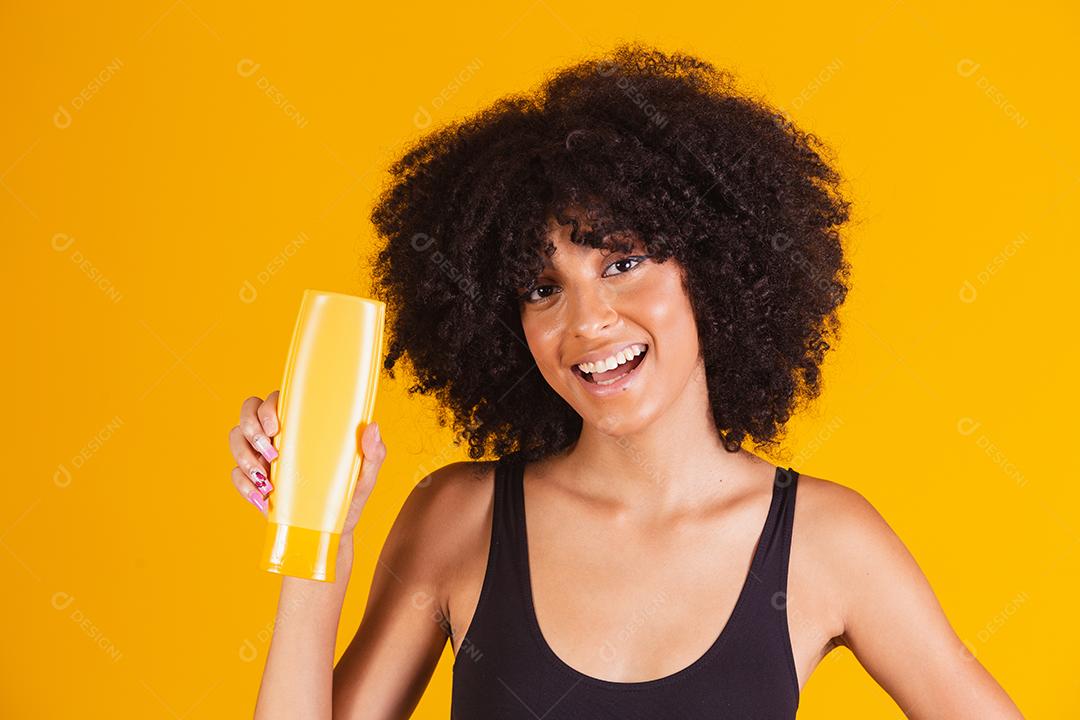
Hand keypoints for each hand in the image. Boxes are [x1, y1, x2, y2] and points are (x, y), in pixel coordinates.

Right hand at [228, 391, 386, 535]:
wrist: (331, 530)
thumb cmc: (349, 496)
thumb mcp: (365, 476)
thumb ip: (373, 453)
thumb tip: (372, 427)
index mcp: (304, 424)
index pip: (276, 400)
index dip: (267, 408)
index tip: (276, 428)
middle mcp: (279, 434)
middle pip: (247, 413)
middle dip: (251, 430)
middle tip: (271, 455)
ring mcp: (262, 455)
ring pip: (236, 439)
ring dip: (245, 457)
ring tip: (266, 480)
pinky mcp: (252, 479)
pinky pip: (235, 474)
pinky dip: (244, 485)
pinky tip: (261, 498)